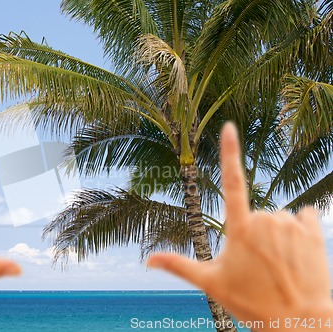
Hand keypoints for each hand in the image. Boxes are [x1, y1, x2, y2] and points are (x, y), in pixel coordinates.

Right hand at [148, 123, 332, 330]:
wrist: (299, 322)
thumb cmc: (251, 302)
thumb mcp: (210, 283)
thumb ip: (178, 265)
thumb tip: (147, 260)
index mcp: (240, 228)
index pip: (231, 181)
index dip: (229, 152)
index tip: (229, 127)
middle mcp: (266, 219)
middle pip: (255, 214)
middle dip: (254, 233)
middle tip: (257, 265)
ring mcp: (291, 224)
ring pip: (278, 218)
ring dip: (277, 236)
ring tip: (278, 265)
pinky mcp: (313, 231)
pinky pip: (304, 217)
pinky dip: (300, 231)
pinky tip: (298, 254)